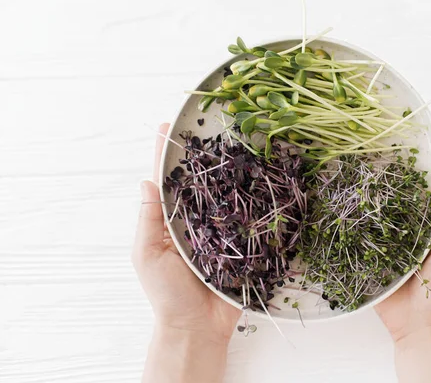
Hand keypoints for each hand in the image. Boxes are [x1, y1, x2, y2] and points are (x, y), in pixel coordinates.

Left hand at [133, 123, 240, 344]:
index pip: (167, 181)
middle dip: (204, 154)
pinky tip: (263, 181)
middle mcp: (196, 220)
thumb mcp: (147, 256)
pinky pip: (248, 220)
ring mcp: (221, 231)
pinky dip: (255, 201)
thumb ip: (148, 221)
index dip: (166, 154)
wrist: (198, 326)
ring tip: (238, 143)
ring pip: (226, 196)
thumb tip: (146, 181)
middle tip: (213, 125)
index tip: (168, 126)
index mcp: (170, 221)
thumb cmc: (167, 294)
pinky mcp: (241, 244)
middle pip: (200, 182)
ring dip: (231, 172)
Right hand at [375, 120, 430, 342]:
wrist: (421, 324)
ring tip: (365, 146)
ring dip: (376, 174)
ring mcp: (392, 231)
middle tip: (390, 127)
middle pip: (409, 181)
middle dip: (403, 155)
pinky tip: (345, 184)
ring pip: (384, 197)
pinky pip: (364, 221)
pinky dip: (356, 204)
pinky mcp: (372, 244)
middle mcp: (416, 219)